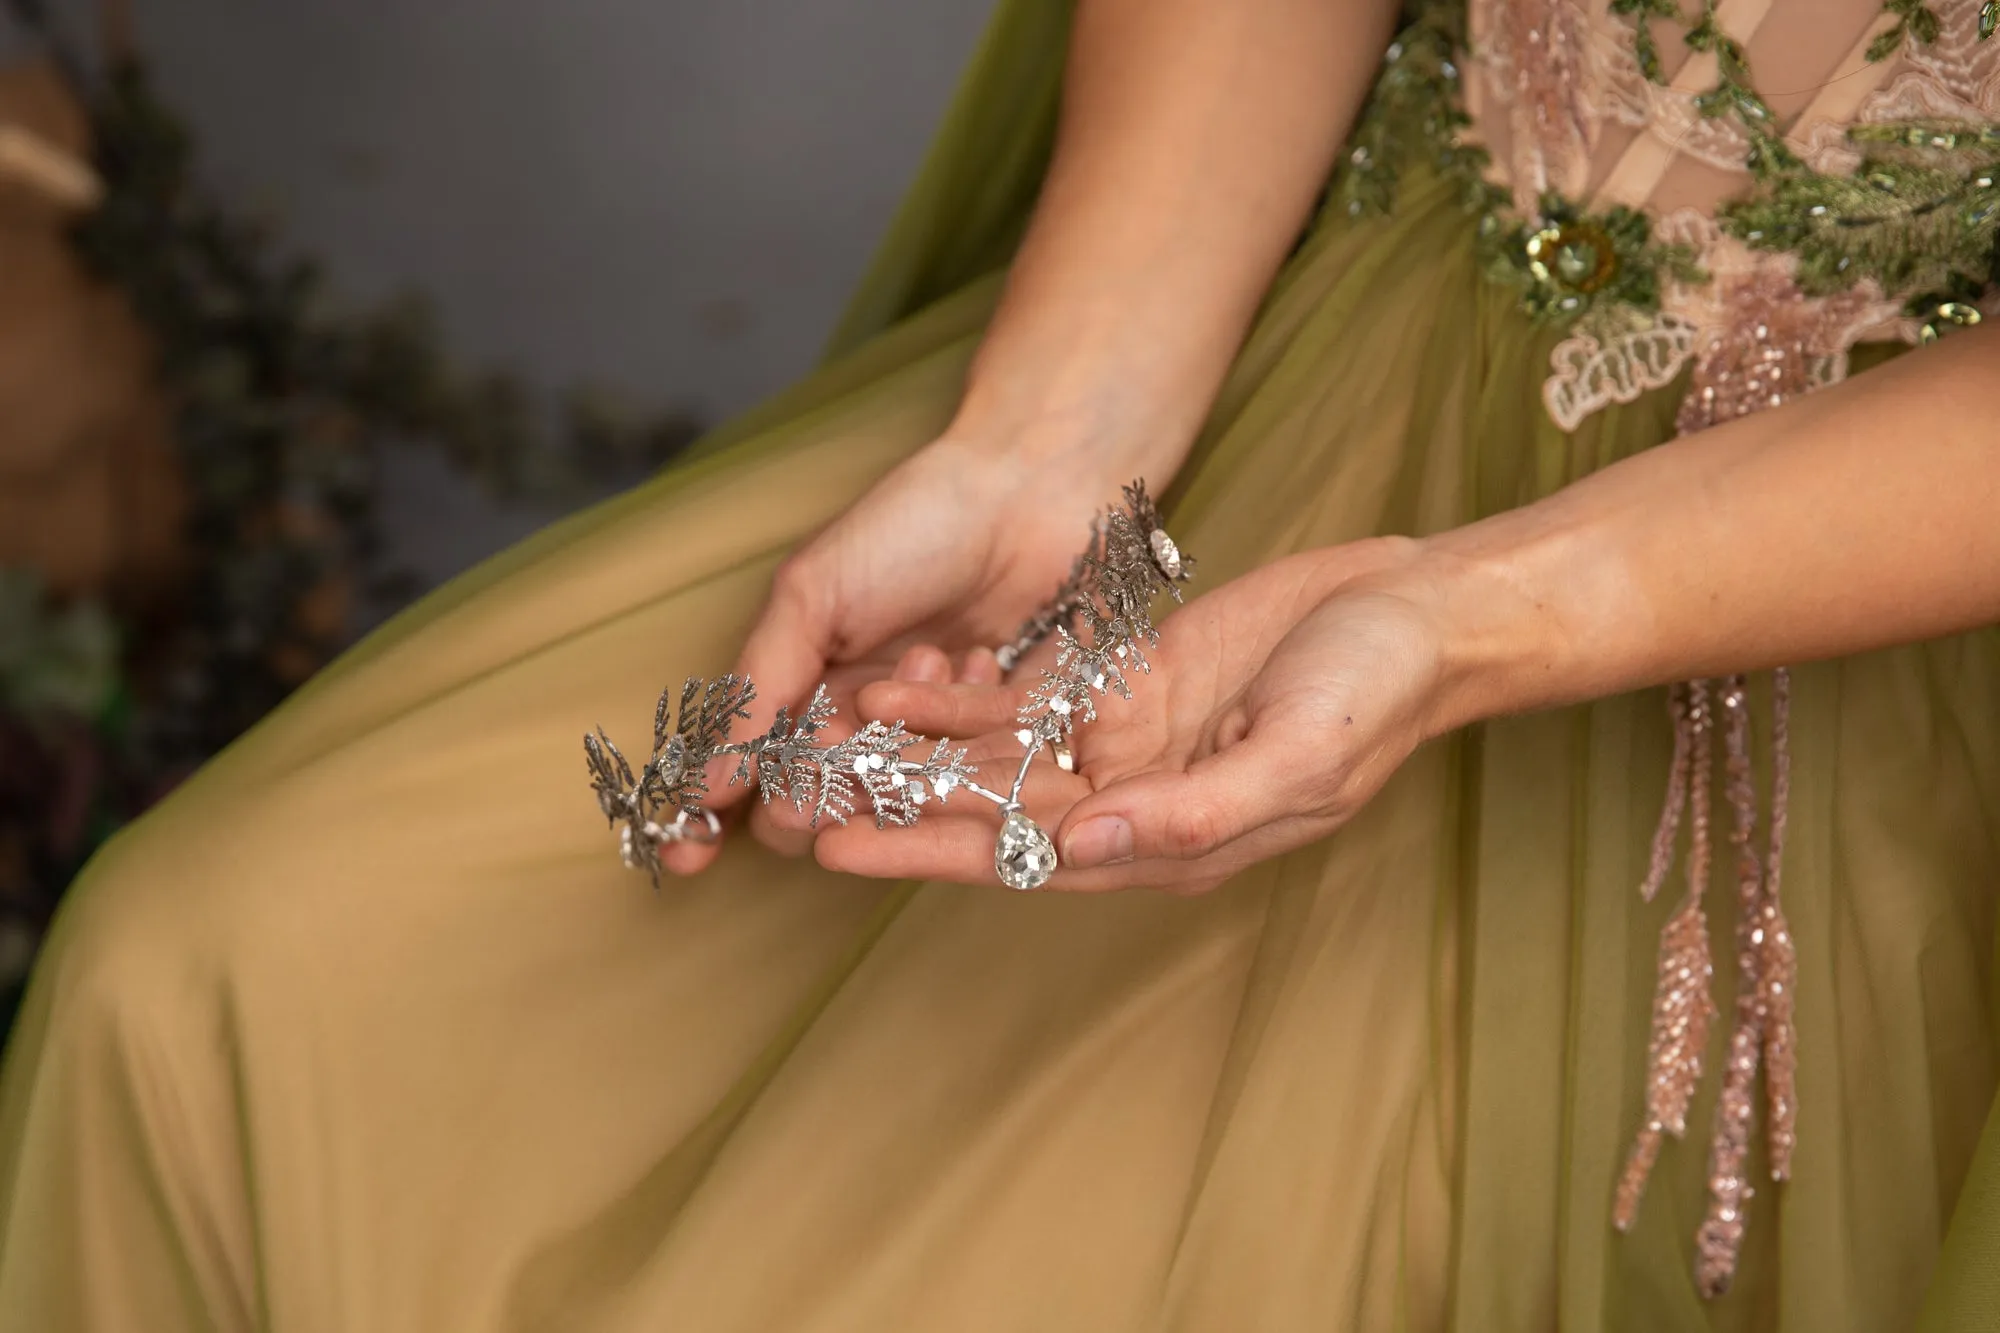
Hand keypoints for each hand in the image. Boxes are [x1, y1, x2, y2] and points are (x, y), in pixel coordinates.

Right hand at [662, 432, 1168, 873]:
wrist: (1032, 487)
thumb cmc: (911, 525)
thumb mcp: (813, 595)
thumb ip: (757, 687)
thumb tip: (701, 787)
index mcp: (807, 691)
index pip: (748, 780)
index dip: (711, 823)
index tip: (688, 855)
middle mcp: (867, 728)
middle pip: (822, 805)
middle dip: (824, 781)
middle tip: (847, 726)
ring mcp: (937, 740)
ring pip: (899, 800)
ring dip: (905, 743)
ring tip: (926, 657)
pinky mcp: (1008, 742)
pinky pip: (976, 778)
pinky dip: (966, 721)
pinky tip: (977, 659)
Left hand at [811, 536, 1464, 893]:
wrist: (1417, 612)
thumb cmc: (1375, 692)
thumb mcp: (1298, 758)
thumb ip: (1194, 813)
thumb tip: (1089, 847)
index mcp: (1168, 838)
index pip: (1026, 856)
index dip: (931, 850)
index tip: (842, 848)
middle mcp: (1132, 800)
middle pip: (990, 815)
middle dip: (894, 812)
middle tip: (792, 808)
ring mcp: (1126, 742)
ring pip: (996, 758)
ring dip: (913, 756)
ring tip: (817, 749)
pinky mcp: (1125, 684)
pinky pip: (1028, 698)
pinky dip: (963, 697)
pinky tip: (895, 688)